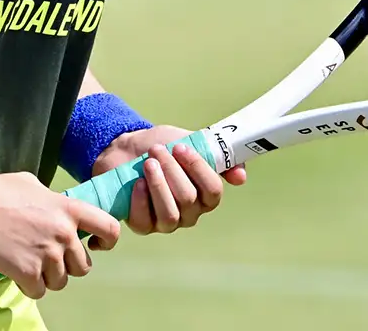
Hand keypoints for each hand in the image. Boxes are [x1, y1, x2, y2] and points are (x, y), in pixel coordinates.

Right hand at [0, 171, 120, 299]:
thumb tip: (56, 211)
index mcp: (69, 209)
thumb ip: (53, 202)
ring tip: (29, 264)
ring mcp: (47, 255)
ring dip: (47, 277)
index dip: (107, 241)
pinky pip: (39, 291)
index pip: (109, 228)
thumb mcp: (34, 185)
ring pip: (61, 282)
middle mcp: (64, 234)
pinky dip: (29, 286)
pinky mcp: (27, 272)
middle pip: (83, 266)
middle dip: (68, 265)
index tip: (95, 245)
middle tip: (48, 257)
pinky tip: (16, 273)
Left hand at [92, 125, 246, 235]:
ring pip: (169, 214)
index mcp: (206, 194)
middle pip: (189, 199)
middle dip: (172, 171)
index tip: (181, 147)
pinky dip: (141, 201)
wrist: (126, 148)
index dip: (198, 169)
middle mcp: (190, 213)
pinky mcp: (143, 226)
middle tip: (157, 150)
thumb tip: (241, 177)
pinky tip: (137, 183)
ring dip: (158, 185)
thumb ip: (216, 156)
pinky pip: (145, 222)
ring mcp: (167, 223)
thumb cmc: (162, 145)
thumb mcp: (189, 141)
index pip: (213, 191)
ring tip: (148, 163)